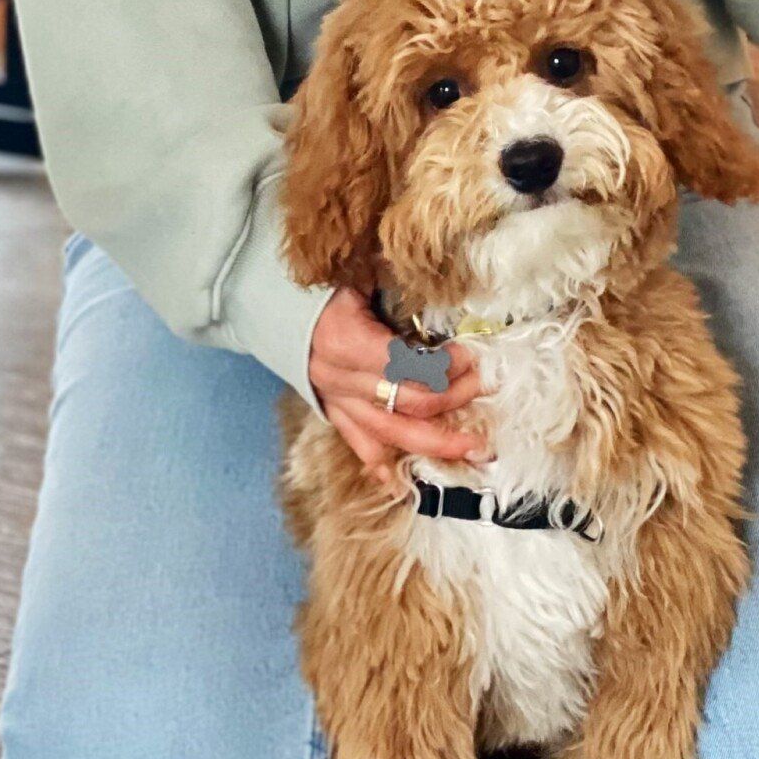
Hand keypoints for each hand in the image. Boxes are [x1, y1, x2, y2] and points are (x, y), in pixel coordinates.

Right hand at [308, 286, 489, 477]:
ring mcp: (336, 401)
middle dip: (453, 400)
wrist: (272, 304)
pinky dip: (383, 468)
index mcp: (345, 340)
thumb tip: (445, 276)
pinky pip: (360, 446)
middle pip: (407, 404)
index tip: (472, 355)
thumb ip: (398, 282)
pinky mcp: (333, 413)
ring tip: (474, 448)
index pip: (406, 365)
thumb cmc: (327, 285)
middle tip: (487, 389)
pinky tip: (405, 485)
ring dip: (435, 442)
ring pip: (389, 435)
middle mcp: (339, 379)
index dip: (444, 365)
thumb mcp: (361, 273)